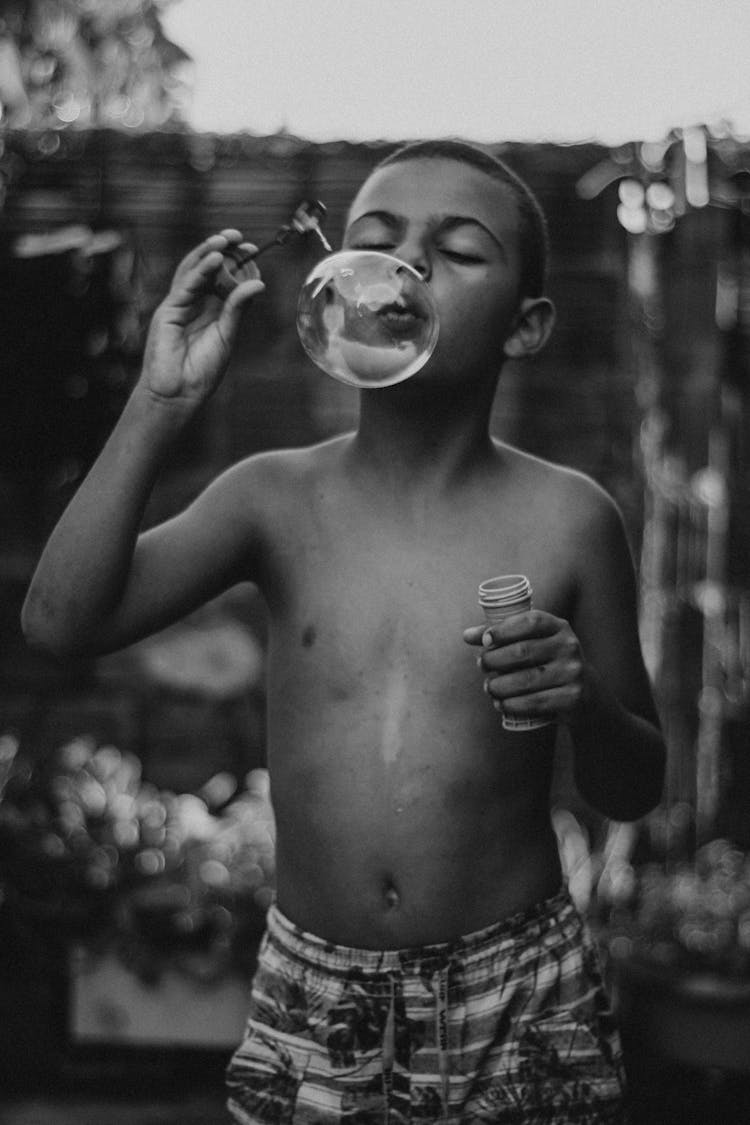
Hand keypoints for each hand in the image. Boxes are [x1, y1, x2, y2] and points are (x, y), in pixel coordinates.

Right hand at [141, 229, 264, 404]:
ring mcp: (180, 305)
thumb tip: (258, 283)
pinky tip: (214, 260)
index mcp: (212, 310)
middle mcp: (195, 304)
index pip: (224, 278)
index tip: (252, 250)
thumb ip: (238, 309)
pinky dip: (199, 270)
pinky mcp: (168, 311)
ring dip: (208, 253)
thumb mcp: (227, 336)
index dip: (236, 263)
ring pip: (192, 271)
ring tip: (225, 240)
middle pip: (207, 269)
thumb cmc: (202, 371)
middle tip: (238, 237)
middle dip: (221, 250)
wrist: (179, 394)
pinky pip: (185, 285)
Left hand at [463, 610, 586, 723]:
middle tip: (482, 666)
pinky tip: (501, 704)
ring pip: (526, 680)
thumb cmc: (548, 662)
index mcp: (558, 627)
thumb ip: (502, 636)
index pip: (530, 621)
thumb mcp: (534, 643)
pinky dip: (512, 705)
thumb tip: (467, 635)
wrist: (587, 693)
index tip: (485, 640)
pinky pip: (535, 702)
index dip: (504, 629)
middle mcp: (569, 646)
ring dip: (499, 686)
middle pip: (522, 652)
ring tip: (489, 688)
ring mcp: (573, 672)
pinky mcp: (573, 697)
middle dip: (494, 660)